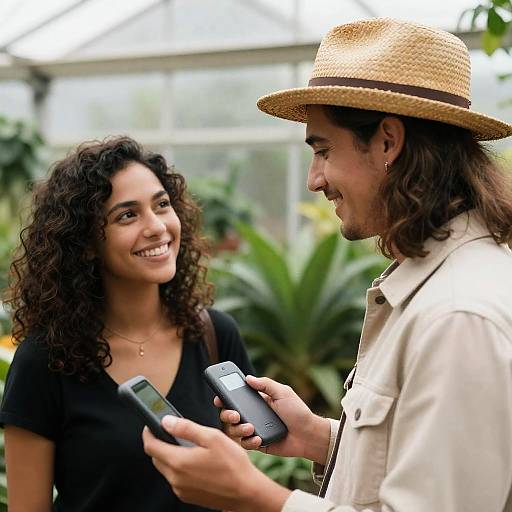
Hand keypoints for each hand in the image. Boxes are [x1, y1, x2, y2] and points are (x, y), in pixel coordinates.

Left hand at [142, 416, 290, 511]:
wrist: (246, 493)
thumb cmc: (233, 464)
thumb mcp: (212, 437)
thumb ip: (186, 428)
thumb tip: (166, 421)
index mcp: (179, 462)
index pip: (151, 446)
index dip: (148, 432)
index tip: (151, 424)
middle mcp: (175, 479)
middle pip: (156, 457)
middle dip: (159, 443)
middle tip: (171, 432)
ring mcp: (181, 490)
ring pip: (166, 468)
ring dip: (169, 455)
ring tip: (188, 446)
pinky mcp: (188, 496)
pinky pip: (175, 479)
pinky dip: (178, 467)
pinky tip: (195, 461)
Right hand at [215, 375, 330, 462]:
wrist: (309, 435)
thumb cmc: (298, 412)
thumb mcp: (283, 392)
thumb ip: (265, 384)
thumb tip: (248, 378)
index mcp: (257, 401)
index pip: (236, 398)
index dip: (224, 397)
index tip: (219, 397)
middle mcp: (252, 415)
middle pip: (229, 415)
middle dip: (227, 414)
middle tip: (236, 415)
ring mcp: (254, 430)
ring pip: (234, 430)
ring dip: (239, 429)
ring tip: (251, 428)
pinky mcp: (258, 444)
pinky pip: (245, 444)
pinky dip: (249, 442)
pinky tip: (259, 439)